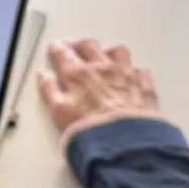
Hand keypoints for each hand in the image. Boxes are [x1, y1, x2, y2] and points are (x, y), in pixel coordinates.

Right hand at [39, 40, 160, 135]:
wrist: (125, 142)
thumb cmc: (88, 127)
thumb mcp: (58, 111)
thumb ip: (48, 89)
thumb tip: (44, 75)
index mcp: (77, 73)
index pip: (63, 52)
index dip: (56, 48)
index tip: (54, 49)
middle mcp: (101, 67)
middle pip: (89, 45)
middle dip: (79, 44)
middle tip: (75, 49)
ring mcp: (125, 73)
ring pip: (117, 51)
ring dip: (108, 52)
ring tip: (104, 58)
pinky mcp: (144, 85)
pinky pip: (139, 69)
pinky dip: (132, 71)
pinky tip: (129, 77)